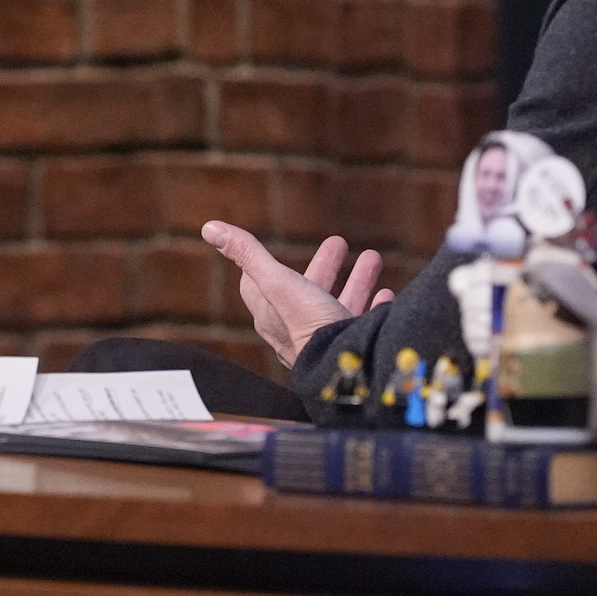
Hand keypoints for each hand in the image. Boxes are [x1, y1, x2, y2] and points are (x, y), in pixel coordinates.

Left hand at [200, 222, 395, 368]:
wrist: (343, 368)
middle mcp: (297, 328)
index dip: (261, 269)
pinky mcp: (353, 347)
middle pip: (307, 290)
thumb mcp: (277, 281)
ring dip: (355, 280)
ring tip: (372, 257)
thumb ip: (248, 254)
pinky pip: (364, 323)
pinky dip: (374, 306)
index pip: (259, 288)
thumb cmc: (306, 325)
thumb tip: (210, 227)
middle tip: (339, 242)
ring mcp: (327, 339)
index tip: (265, 255)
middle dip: (323, 265)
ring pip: (340, 303)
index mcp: (273, 314)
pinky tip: (386, 295)